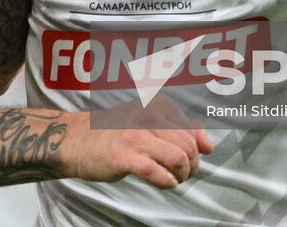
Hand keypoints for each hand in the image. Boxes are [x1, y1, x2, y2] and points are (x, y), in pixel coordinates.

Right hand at [59, 103, 212, 189]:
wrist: (76, 141)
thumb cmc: (115, 133)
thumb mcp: (149, 122)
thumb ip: (180, 130)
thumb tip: (209, 147)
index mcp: (156, 104)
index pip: (191, 130)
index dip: (196, 149)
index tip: (190, 158)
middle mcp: (147, 116)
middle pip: (188, 146)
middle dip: (192, 165)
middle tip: (184, 173)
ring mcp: (135, 135)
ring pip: (178, 158)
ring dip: (182, 175)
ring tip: (174, 178)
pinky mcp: (124, 156)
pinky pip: (157, 172)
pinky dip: (167, 182)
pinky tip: (165, 183)